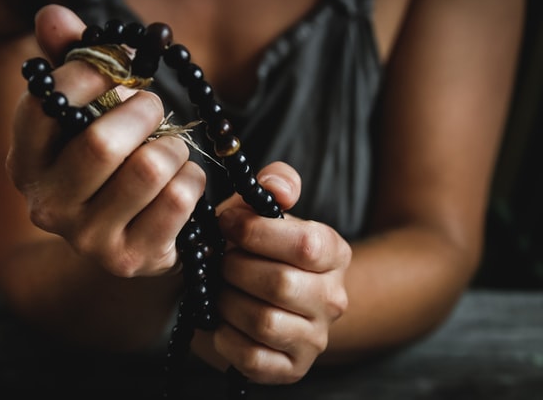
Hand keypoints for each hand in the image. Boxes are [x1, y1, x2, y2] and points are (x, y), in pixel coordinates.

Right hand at [6, 4, 205, 275]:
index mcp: (26, 163)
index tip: (122, 66)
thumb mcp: (86, 117)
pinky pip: (180, 197)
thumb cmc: (109, 166)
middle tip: (153, 106)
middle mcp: (48, 206)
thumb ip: (71, 65)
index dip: (92, 73)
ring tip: (168, 149)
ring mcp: (89, 239)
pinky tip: (182, 182)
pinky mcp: (132, 258)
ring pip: (150, 168)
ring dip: (172, 147)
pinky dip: (193, 178)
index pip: (48, 103)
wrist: (128, 238)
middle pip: (103, 142)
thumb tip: (54, 18)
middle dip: (143, 111)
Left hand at [208, 162, 350, 383]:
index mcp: (334, 252)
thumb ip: (277, 184)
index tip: (226, 224)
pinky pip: (253, 358)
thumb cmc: (257, 249)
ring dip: (227, 302)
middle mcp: (333, 298)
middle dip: (235, 269)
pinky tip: (220, 322)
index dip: (256, 233)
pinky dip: (225, 339)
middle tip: (220, 262)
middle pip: (280, 284)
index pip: (304, 244)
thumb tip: (278, 187)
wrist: (259, 298)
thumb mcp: (264, 210)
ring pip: (264, 322)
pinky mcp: (291, 369)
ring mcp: (315, 338)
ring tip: (219, 290)